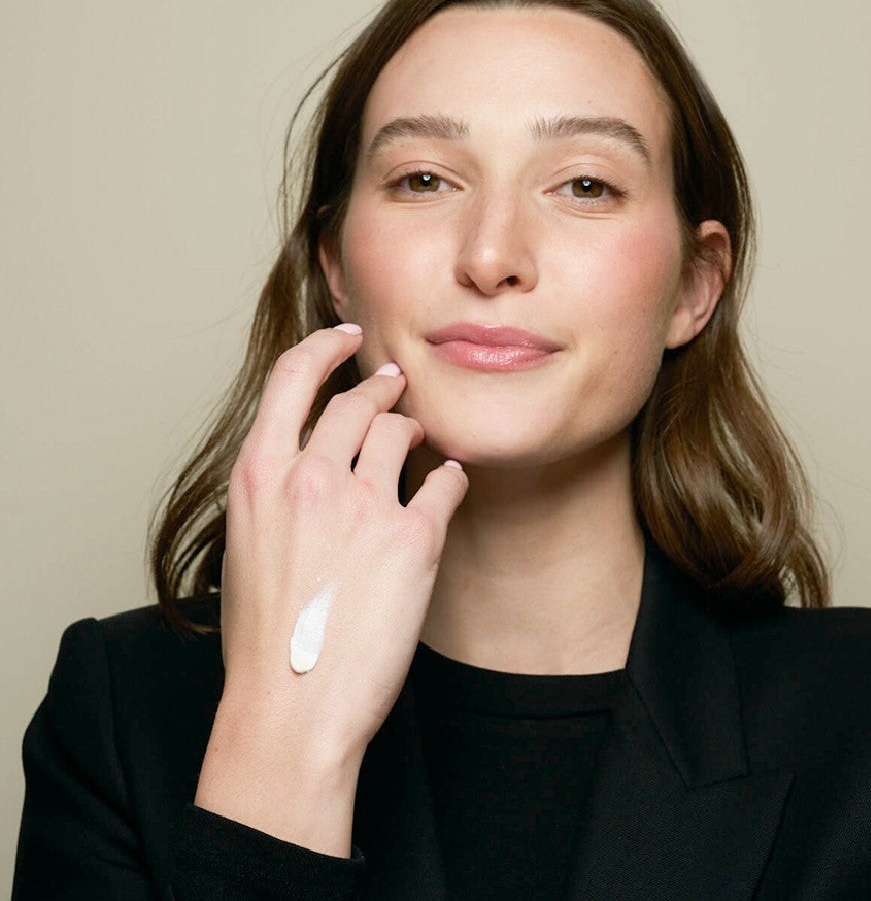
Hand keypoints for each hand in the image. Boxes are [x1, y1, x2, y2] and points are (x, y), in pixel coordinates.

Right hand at [195, 324, 466, 853]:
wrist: (291, 707)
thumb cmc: (265, 639)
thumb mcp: (247, 545)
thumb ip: (276, 492)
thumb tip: (307, 464)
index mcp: (260, 475)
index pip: (292, 378)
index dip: (324, 348)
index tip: (348, 336)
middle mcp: (312, 477)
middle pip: (357, 401)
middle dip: (382, 386)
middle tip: (396, 384)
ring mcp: (365, 504)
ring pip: (401, 432)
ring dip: (413, 429)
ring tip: (418, 439)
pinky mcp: (414, 538)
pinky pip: (445, 482)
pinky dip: (449, 479)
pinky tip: (449, 483)